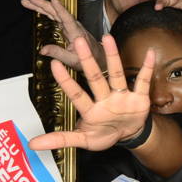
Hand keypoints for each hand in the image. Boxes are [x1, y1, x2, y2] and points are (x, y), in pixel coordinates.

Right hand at [22, 0, 105, 71]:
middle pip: (57, 12)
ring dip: (41, 6)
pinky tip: (37, 7)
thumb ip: (58, 53)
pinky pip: (54, 16)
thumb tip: (43, 50)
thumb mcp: (73, 60)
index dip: (60, 9)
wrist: (98, 57)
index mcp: (76, 33)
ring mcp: (70, 25)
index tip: (53, 0)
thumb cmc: (89, 58)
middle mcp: (74, 26)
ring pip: (54, 13)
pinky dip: (45, 11)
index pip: (67, 19)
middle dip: (44, 4)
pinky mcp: (67, 27)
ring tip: (28, 0)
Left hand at [29, 35, 154, 151]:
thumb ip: (60, 139)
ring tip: (107, 37)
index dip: (66, 81)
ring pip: (117, 74)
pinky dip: (147, 68)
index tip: (54, 64)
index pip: (77, 94)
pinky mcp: (138, 98)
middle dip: (87, 60)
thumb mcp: (83, 140)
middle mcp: (105, 99)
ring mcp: (121, 96)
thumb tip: (32, 144)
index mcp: (91, 110)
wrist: (128, 135)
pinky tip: (149, 54)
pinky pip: (143, 81)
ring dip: (113, 56)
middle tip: (78, 40)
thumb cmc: (103, 135)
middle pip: (95, 78)